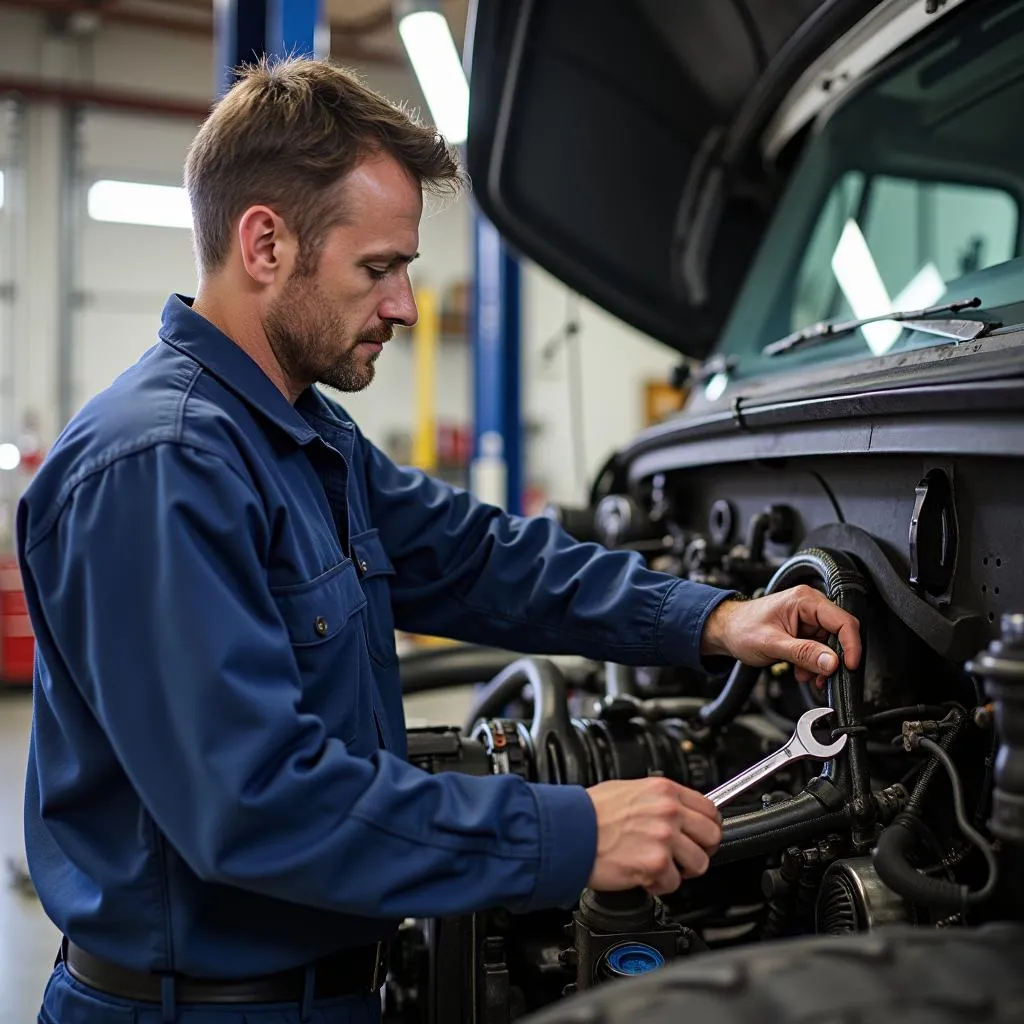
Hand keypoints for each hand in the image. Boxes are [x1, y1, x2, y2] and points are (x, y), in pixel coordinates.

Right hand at [585, 776, 721, 894]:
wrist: (568, 831)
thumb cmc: (590, 812)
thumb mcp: (629, 790)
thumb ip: (658, 800)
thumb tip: (676, 811)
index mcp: (664, 791)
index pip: (710, 808)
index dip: (708, 826)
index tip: (701, 835)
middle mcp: (668, 812)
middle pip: (712, 836)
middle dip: (700, 849)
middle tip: (683, 855)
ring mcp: (664, 838)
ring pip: (699, 863)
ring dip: (681, 870)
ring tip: (661, 867)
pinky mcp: (655, 864)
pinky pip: (674, 884)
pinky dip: (659, 885)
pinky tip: (644, 875)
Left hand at [700, 585, 861, 686]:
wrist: (725, 631)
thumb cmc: (741, 628)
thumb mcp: (772, 644)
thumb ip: (803, 653)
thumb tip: (831, 662)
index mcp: (805, 600)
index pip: (843, 621)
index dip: (851, 646)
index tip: (850, 667)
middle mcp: (810, 606)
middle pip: (839, 634)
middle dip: (832, 659)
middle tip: (823, 678)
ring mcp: (808, 619)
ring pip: (830, 646)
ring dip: (820, 665)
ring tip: (804, 675)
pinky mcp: (804, 631)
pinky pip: (819, 649)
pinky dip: (813, 664)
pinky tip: (800, 671)